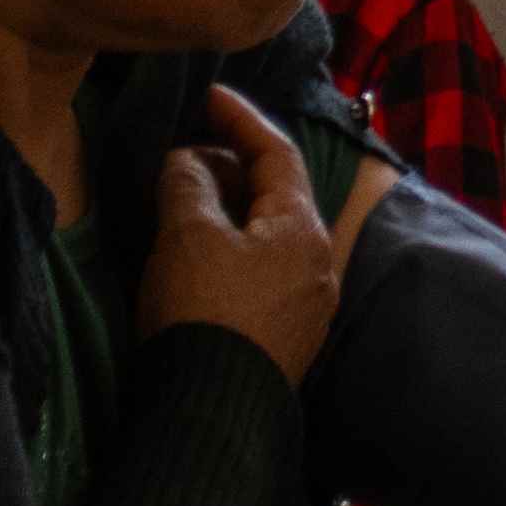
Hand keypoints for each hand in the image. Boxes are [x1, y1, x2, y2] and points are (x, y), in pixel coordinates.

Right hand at [144, 85, 394, 382]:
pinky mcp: (285, 337)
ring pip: (269, 235)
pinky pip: (263, 271)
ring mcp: (308, 305)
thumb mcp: (187, 233)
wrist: (210, 410)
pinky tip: (199, 254)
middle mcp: (320, 264)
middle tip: (185, 155)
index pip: (278, 153)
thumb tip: (189, 161)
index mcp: (305, 229)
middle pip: (278, 195)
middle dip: (232, 167)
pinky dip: (233, 247)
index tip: (209, 95)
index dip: (241, 118)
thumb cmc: (202, 310)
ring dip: (230, 209)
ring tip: (184, 200)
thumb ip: (188, 181)